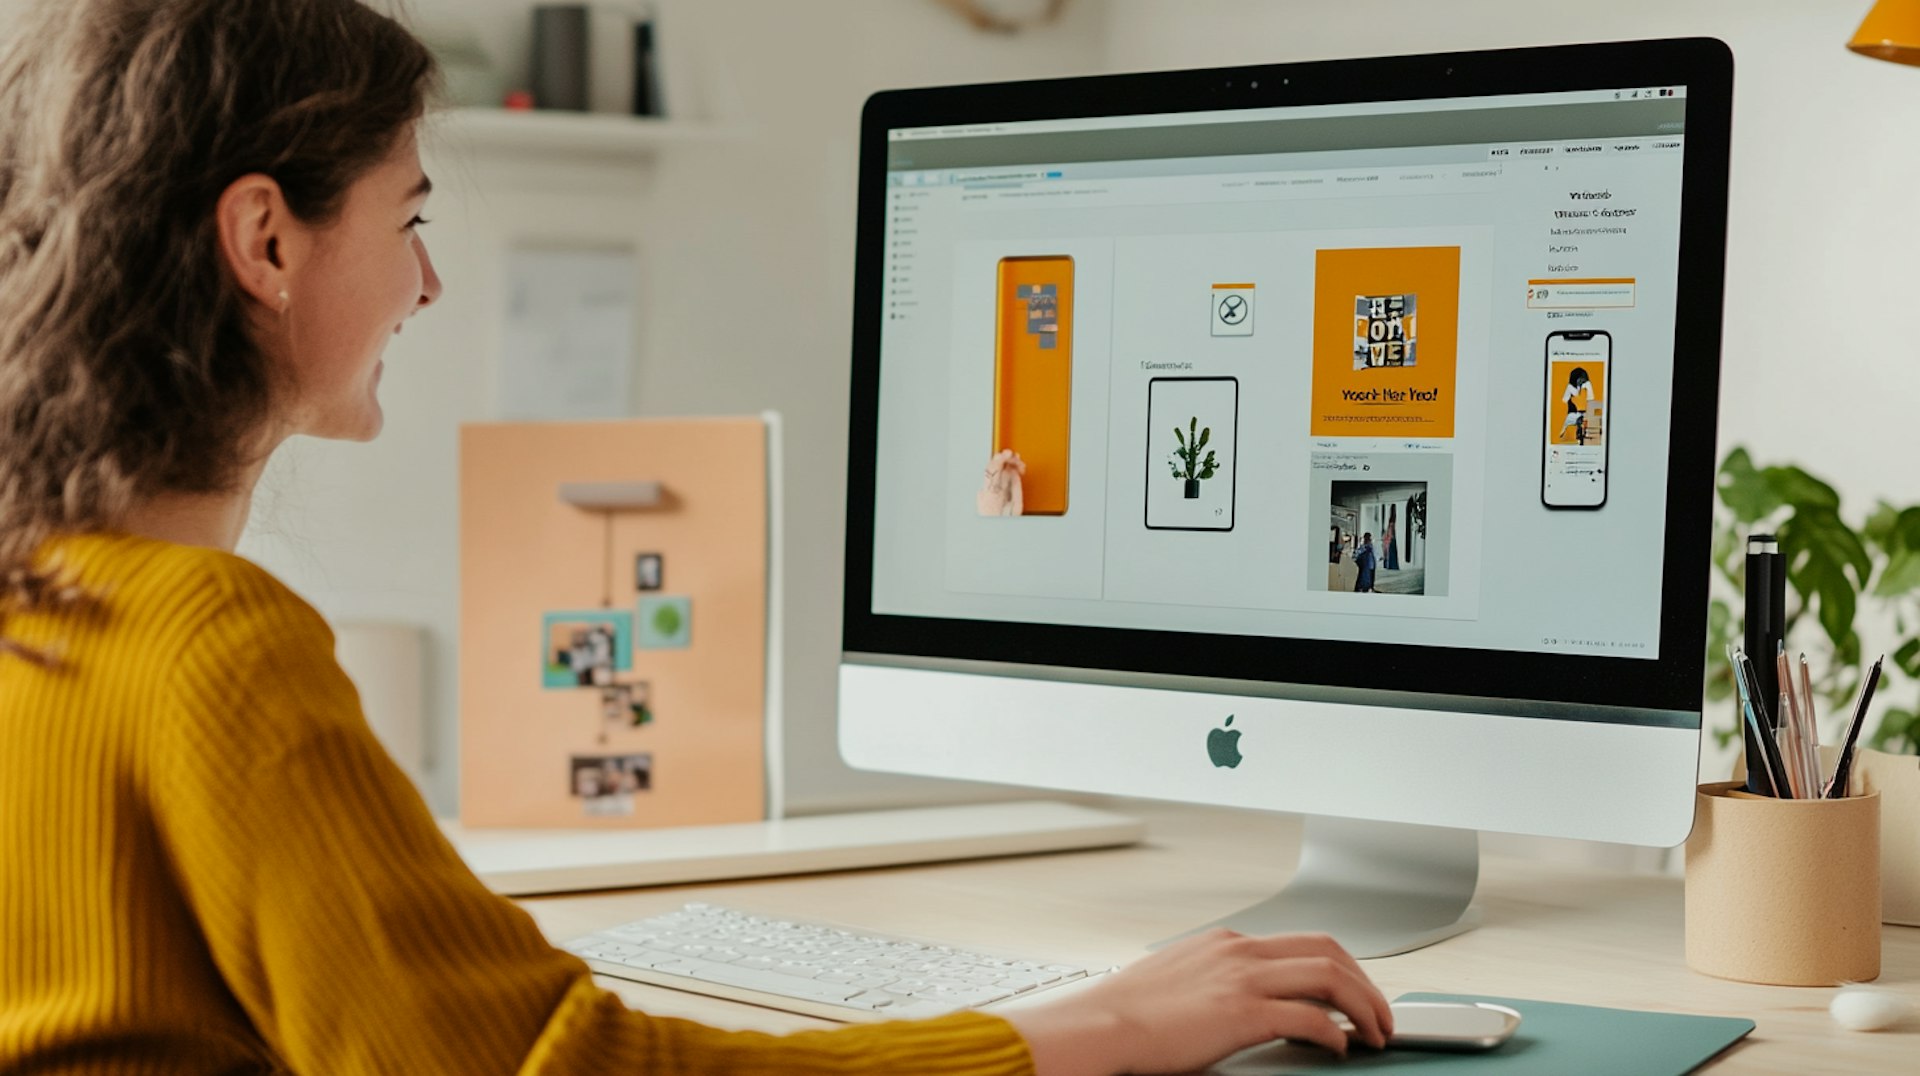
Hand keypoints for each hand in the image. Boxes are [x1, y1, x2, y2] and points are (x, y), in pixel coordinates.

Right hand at [1004, 928, 1390, 1075]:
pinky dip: (1335, 1033)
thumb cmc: (1127, 1012)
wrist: (1101, 1025)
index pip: (1304, 941)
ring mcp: (1243, 977)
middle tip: (1380, 1014)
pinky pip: (1311, 1017)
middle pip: (1329, 951)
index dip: (1342, 967)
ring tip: (1375, 1033)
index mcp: (1226, 942)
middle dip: (1366, 983)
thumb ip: (1214, 980)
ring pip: (1331, 977)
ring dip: (1364, 1006)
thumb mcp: (1178, 979)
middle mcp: (1240, 950)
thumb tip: (1233, 1001)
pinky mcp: (1242, 1011)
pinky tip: (1338, 1048)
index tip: (1354, 992)